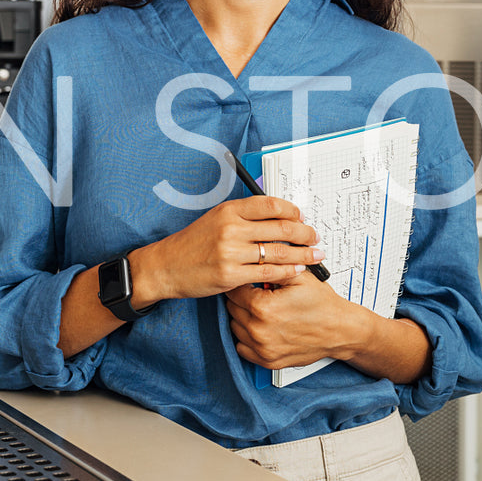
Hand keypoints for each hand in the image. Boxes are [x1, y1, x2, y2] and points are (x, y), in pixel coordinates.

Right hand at [132, 196, 323, 303]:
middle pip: (281, 228)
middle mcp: (231, 228)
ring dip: (302, 255)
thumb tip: (278, 217)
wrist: (166, 266)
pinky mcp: (231, 275)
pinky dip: (287, 272)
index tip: (302, 217)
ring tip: (315, 257)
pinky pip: (268, 273)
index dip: (292, 211)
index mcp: (229, 210)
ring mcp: (231, 252)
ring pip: (278, 252)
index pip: (271, 205)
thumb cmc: (193, 243)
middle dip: (304, 234)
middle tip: (315, 238)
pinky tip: (297, 272)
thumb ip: (244, 216)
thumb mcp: (216, 219)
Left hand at [225, 274, 363, 368]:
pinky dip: (247, 337)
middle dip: (241, 299)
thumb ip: (273, 265)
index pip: (234, 290)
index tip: (248, 281)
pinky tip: (260, 327)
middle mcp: (259, 330)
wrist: (340, 330)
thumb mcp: (299, 276)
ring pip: (234, 327)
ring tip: (260, 310)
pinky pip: (242, 347)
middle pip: (232, 308)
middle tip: (256, 294)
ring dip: (242, 317)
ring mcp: (263, 348)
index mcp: (263, 307)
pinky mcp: (267, 361)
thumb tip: (254, 257)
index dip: (241, 282)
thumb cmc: (323, 305)